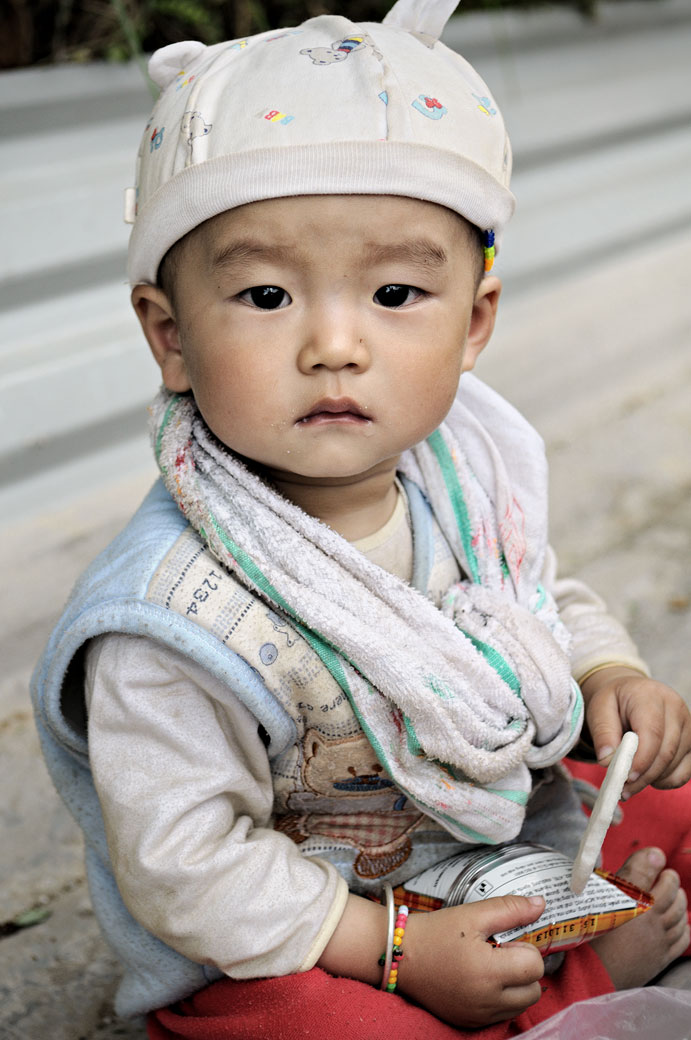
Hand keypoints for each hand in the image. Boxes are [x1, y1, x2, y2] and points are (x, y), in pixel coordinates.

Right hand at [398, 895, 544, 1027]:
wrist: (398, 956)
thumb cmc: (435, 932)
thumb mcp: (471, 914)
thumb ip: (510, 908)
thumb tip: (541, 904)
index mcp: (488, 972)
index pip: (535, 966)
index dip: (525, 948)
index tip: (506, 939)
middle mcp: (486, 1001)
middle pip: (534, 990)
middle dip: (524, 970)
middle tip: (500, 952)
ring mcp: (478, 1016)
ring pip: (520, 1005)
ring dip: (515, 986)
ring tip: (490, 965)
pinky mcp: (470, 1024)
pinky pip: (501, 1015)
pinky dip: (499, 999)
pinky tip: (480, 979)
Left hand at [582, 667, 690, 795]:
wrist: (631, 694)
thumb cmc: (615, 702)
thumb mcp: (599, 709)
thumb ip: (602, 733)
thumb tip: (607, 761)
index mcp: (650, 696)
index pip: (652, 732)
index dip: (641, 759)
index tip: (625, 777)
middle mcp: (675, 708)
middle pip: (666, 751)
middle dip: (644, 776)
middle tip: (623, 789)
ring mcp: (688, 725)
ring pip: (676, 763)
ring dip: (653, 780)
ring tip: (629, 784)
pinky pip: (685, 771)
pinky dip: (667, 781)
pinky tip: (648, 778)